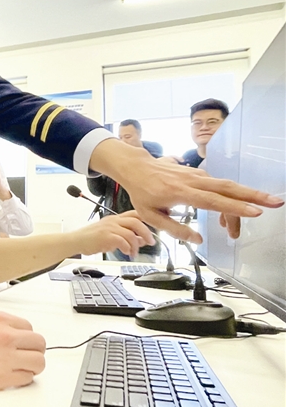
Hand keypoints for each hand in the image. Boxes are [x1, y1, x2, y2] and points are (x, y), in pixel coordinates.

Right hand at [0, 308, 45, 396]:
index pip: (26, 325)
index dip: (23, 334)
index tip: (20, 340)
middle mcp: (5, 337)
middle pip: (38, 342)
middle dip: (34, 348)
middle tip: (27, 353)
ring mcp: (6, 358)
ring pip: (38, 362)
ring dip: (33, 364)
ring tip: (24, 366)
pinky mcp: (2, 378)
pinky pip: (26, 379)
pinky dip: (23, 377)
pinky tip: (14, 376)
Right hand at [72, 210, 152, 258]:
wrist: (76, 241)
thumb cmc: (91, 238)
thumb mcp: (111, 235)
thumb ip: (126, 236)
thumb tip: (141, 240)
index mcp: (115, 218)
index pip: (135, 214)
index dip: (147, 220)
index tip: (154, 229)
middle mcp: (113, 221)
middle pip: (136, 222)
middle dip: (147, 233)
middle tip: (151, 242)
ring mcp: (109, 228)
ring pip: (131, 233)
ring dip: (136, 245)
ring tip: (134, 253)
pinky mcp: (106, 236)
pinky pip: (123, 241)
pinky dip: (128, 248)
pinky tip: (126, 253)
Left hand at [90, 139, 283, 242]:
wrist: (135, 166)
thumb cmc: (141, 192)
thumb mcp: (150, 216)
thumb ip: (174, 229)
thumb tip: (197, 239)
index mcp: (180, 193)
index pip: (213, 201)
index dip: (234, 208)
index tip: (254, 212)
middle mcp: (192, 181)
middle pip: (227, 188)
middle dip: (253, 195)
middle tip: (276, 202)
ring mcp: (196, 175)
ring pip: (226, 185)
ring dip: (247, 195)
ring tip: (264, 206)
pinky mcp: (198, 173)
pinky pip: (218, 185)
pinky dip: (231, 195)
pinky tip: (238, 206)